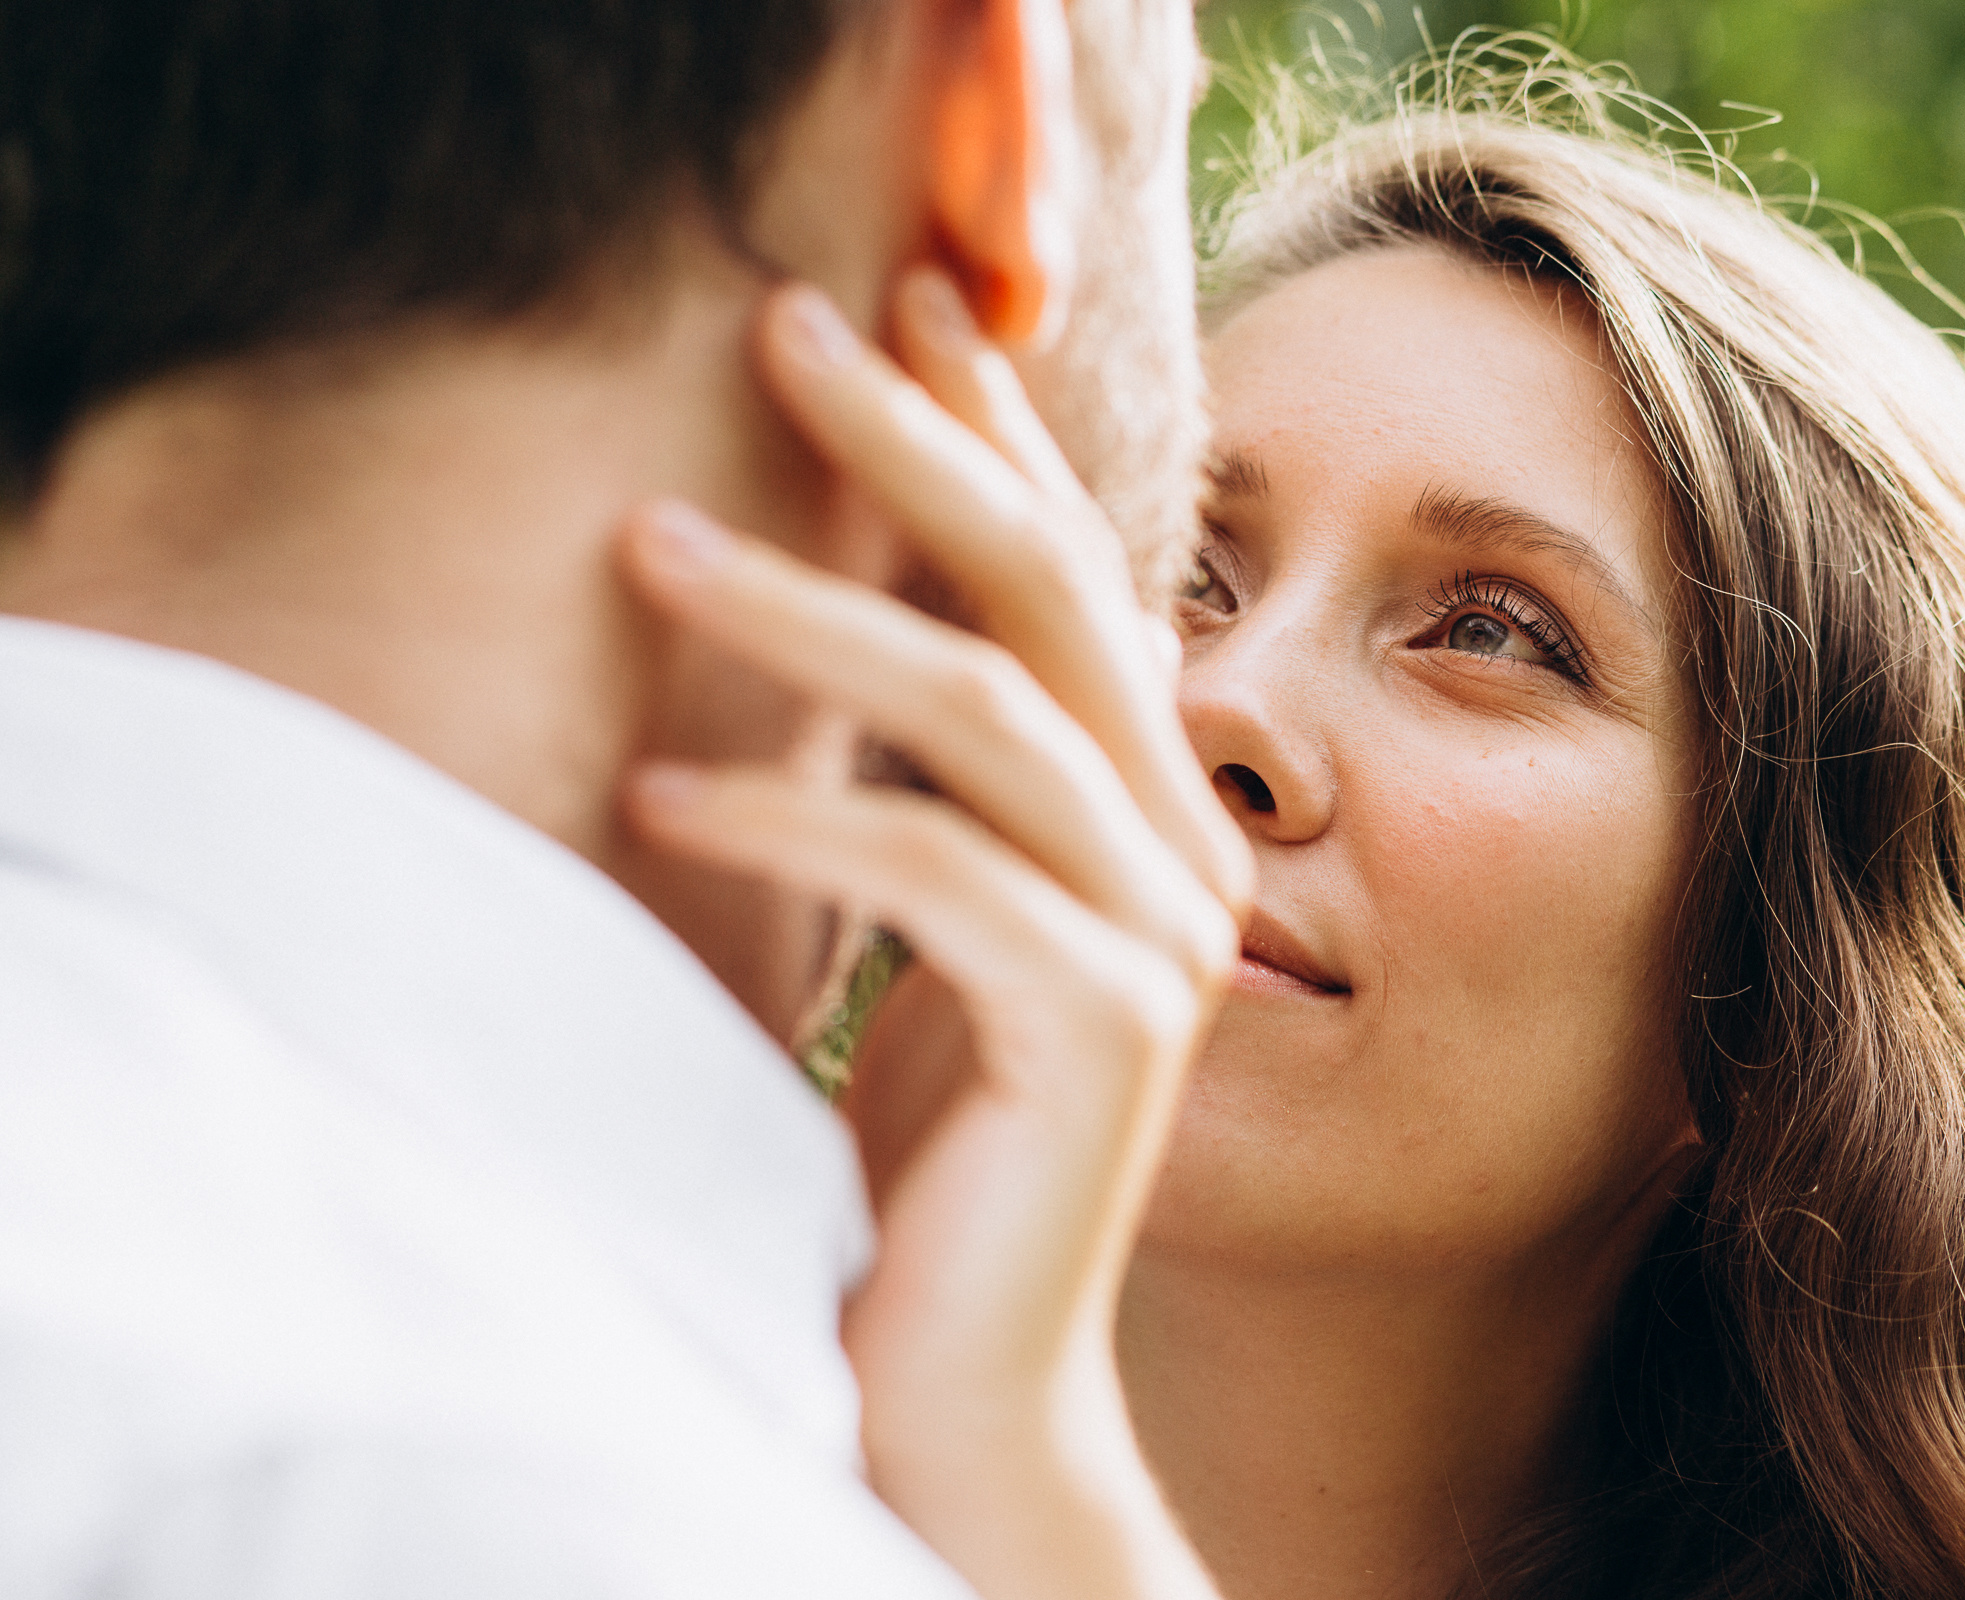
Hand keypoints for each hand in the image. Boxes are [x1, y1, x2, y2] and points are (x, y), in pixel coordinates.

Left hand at [617, 269, 1249, 1599]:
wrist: (968, 1367)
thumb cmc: (923, 1143)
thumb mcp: (927, 919)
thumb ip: (930, 778)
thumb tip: (833, 603)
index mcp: (1149, 810)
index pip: (1078, 579)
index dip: (996, 432)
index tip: (901, 307)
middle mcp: (1185, 852)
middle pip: (1058, 598)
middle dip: (923, 447)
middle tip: (783, 325)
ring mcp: (1163, 939)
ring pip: (989, 714)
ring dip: (807, 616)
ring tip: (646, 547)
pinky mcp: (1106, 1030)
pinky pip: (938, 872)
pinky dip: (791, 816)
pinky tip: (658, 790)